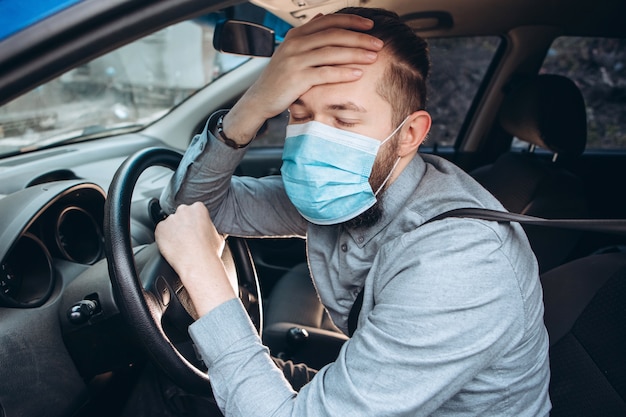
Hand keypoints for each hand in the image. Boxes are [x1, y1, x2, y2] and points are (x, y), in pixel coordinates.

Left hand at [155, 202, 236, 315]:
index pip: (195, 210)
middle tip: (188, 237)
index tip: (195, 229)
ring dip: (173, 231)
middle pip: (181, 214)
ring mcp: (170, 219)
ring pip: (170, 223)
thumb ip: (212, 228)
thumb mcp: (219, 236)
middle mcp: (183, 210)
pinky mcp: (160, 229)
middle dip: (183, 224)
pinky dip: (164, 238)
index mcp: (199, 208)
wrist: (198, 264)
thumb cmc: (209, 252)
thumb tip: (211, 231)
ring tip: (180, 244)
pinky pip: (161, 231)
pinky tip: (173, 247)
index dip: (195, 221)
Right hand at [223, 13, 383, 142]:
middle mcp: (296, 44)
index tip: (370, 25)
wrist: (260, 99)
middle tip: (378, 43)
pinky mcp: (296, 78)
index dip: (352, 21)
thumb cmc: (280, 78)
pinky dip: (343, 73)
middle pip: (334, 35)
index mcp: (297, 34)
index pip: (329, 21)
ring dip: (356, 53)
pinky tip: (358, 73)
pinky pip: (325, 73)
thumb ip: (308, 35)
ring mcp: (295, 60)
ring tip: (373, 57)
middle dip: (360, 38)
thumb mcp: (291, 51)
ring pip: (332, 52)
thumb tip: (322, 19)